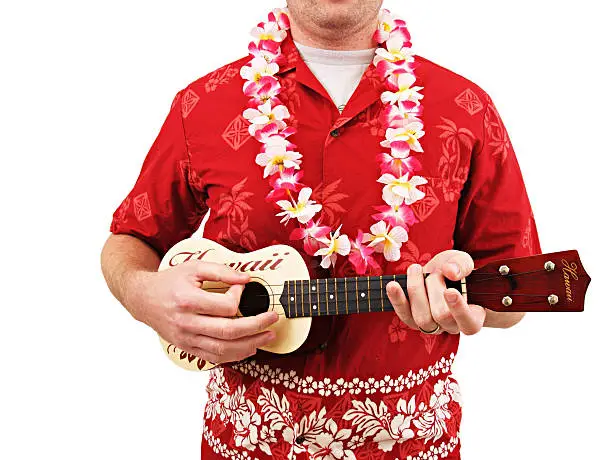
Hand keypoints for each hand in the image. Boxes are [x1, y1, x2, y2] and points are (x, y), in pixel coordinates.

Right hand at [129, 261, 278, 363]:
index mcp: (188, 300)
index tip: (242, 288)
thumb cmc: (170, 281)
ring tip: (267, 337)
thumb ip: (222, 271)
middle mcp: (186, 323)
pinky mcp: (187, 348)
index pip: (225, 307)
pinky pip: (214, 358)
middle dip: (256, 327)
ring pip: (223, 349)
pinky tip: (249, 348)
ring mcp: (186, 339)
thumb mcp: (194, 267)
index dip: (240, 297)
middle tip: (272, 320)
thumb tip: (246, 279)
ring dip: (250, 345)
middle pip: (228, 332)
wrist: (143, 299)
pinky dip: (234, 355)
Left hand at [386, 250, 485, 334]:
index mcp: (472, 317)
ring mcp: (431, 326)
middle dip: (435, 288)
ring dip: (416, 290)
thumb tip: (450, 272)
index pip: (469, 323)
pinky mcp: (413, 320)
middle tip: (435, 271)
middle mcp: (451, 326)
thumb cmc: (456, 271)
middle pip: (442, 316)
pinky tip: (392, 285)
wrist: (440, 275)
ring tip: (415, 269)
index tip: (450, 291)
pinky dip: (397, 299)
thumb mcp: (463, 262)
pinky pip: (404, 314)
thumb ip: (461, 265)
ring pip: (422, 318)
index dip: (458, 309)